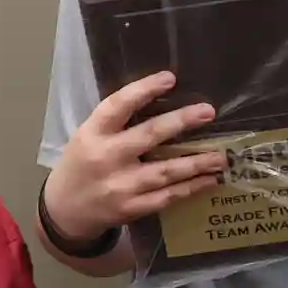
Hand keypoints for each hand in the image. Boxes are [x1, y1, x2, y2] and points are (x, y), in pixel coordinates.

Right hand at [43, 71, 225, 238]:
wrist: (65, 209)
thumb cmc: (83, 164)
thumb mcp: (89, 135)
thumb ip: (118, 122)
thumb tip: (166, 101)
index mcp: (93, 133)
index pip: (118, 105)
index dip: (144, 90)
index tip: (170, 78)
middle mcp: (107, 157)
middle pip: (148, 136)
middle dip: (181, 122)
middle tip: (208, 112)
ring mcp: (120, 186)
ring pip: (165, 171)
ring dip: (197, 162)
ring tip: (222, 155)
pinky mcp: (131, 209)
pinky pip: (167, 196)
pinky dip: (191, 188)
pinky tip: (210, 180)